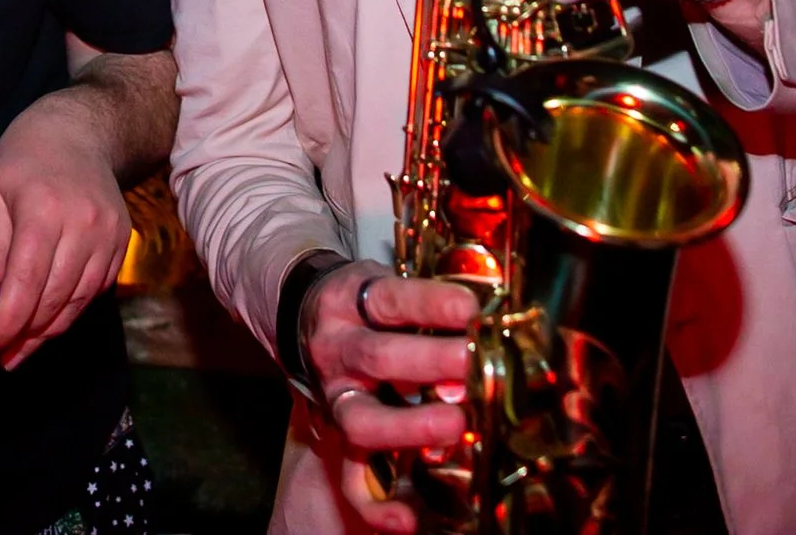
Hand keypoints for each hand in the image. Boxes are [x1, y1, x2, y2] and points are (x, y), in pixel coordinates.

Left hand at [0, 94, 130, 370]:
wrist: (80, 130)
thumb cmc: (24, 159)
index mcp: (43, 211)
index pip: (25, 283)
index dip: (6, 323)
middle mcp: (83, 226)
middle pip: (54, 299)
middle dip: (24, 334)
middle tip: (1, 356)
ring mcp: (109, 235)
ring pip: (78, 300)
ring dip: (48, 329)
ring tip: (21, 346)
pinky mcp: (123, 242)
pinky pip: (96, 290)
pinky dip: (71, 309)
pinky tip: (49, 317)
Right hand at [301, 262, 476, 532]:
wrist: (303, 314)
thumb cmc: (365, 302)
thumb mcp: (388, 284)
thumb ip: (430, 303)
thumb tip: (492, 317)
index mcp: (350, 302)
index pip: (391, 299)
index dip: (431, 304)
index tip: (471, 309)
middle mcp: (337, 349)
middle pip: (378, 357)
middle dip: (430, 363)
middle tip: (472, 366)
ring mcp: (334, 396)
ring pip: (362, 420)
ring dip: (412, 426)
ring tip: (456, 425)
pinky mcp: (337, 437)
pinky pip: (350, 478)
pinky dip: (376, 506)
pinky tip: (406, 520)